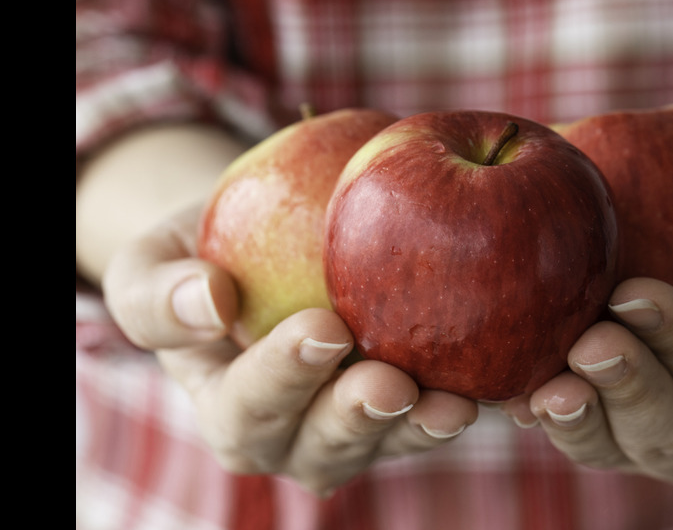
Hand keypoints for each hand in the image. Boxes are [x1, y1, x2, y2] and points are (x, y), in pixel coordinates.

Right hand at [102, 205, 478, 494]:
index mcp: (230, 410)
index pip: (248, 407)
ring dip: (422, 427)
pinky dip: (470, 398)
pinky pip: (438, 412)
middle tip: (390, 382)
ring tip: (454, 404)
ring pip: (390, 443)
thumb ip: (159, 292)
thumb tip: (208, 302)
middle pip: (324, 445)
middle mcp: (294, 437)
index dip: (283, 378)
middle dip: (357, 417)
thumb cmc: (201, 256)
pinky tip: (500, 379)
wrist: (262, 249)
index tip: (322, 328)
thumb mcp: (151, 264)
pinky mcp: (409, 408)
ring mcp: (358, 429)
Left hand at [501, 178, 672, 487]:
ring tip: (545, 387)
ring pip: (614, 448)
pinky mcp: (601, 429)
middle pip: (671, 432)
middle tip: (590, 340)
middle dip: (629, 389)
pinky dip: (537, 416)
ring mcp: (649, 442)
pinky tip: (512, 394)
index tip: (637, 293)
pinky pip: (570, 432)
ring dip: (579, 419)